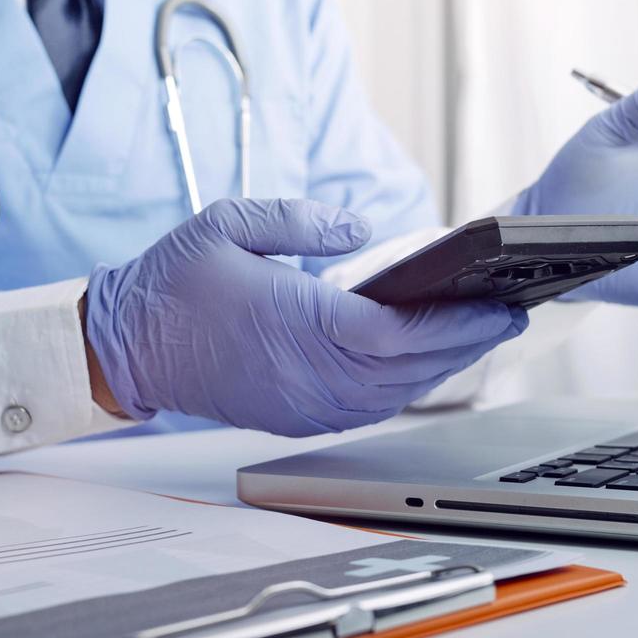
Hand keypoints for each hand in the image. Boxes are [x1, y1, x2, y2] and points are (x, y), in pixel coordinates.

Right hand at [84, 198, 528, 435]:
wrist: (126, 347)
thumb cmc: (173, 282)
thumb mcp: (231, 222)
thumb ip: (301, 220)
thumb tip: (360, 228)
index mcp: (297, 326)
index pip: (397, 335)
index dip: (455, 324)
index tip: (497, 304)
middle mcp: (308, 376)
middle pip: (410, 369)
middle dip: (467, 343)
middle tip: (511, 315)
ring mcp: (304, 405)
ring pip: (396, 395)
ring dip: (443, 367)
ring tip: (479, 334)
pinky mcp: (297, 418)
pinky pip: (369, 409)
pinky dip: (407, 386)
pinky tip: (425, 361)